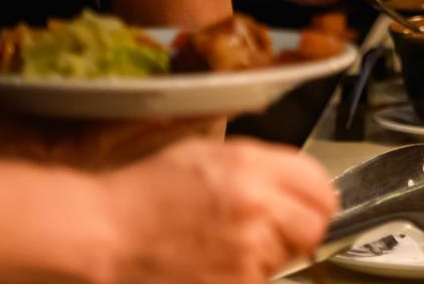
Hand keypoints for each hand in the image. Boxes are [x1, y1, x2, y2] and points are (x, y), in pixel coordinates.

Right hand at [100, 136, 335, 282]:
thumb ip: (260, 163)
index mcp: (251, 165)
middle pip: (316, 225)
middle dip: (301, 227)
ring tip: (226, 243)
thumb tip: (298, 181)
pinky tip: (215, 262)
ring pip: (288, 256)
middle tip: (276, 228)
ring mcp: (247, 250)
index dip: (316, 196)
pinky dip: (246, 274)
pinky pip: (261, 279)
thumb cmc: (145, 191)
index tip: (309, 203)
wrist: (103, 233)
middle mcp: (256, 205)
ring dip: (270, 253)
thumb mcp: (206, 153)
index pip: (320, 185)